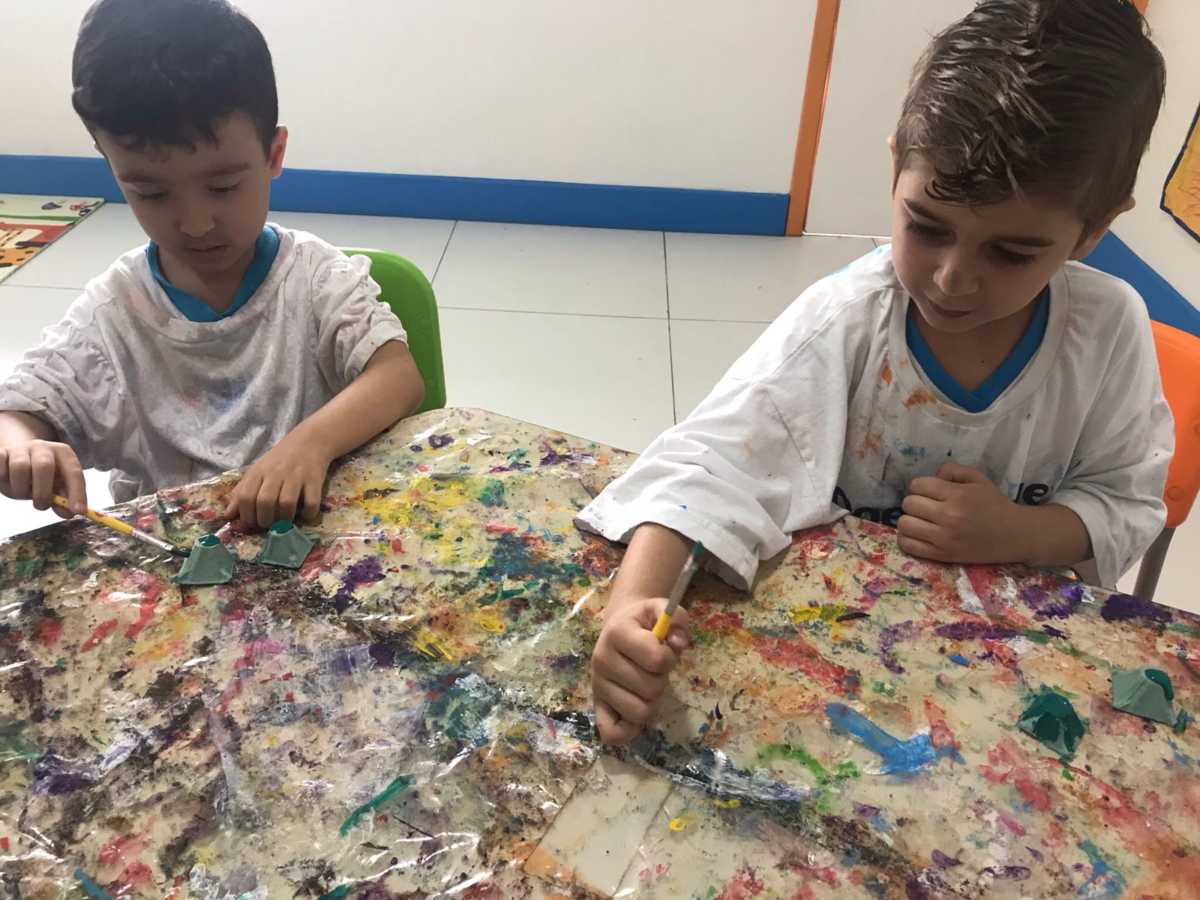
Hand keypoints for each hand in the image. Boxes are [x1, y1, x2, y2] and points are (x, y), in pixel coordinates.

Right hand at [0, 440, 85, 516]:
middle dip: (42, 492)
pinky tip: (7, 480)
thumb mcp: (55, 487)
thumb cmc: (40, 477)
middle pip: (44, 466)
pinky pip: (0, 464)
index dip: (77, 493)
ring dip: (21, 488)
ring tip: (23, 492)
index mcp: (63, 454)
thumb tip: (69, 513)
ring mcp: (21, 449)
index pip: (74, 472)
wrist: (16, 459)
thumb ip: (63, 500)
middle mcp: (43, 447)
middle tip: (41, 505)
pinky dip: (3, 477)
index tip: (78, 511)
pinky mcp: (1, 453)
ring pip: (20, 468)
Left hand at [223, 429, 332, 527]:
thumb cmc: (279, 460)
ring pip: (286, 504)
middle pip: (265, 502)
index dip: (246, 515)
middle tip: (269, 524)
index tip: (252, 523)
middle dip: (265, 520)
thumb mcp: (257, 471)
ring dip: (284, 520)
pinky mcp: (314, 480)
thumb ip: (242, 492)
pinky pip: (311, 502)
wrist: (308, 441)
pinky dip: (308, 514)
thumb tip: (227, 515)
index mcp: (258, 472)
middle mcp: (276, 473)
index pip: (245, 496)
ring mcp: (296, 476)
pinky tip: (305, 514)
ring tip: (284, 522)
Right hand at [592, 597, 689, 744]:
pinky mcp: (597, 705)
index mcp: (617, 633)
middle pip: (651, 689)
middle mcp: (601, 660)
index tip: (664, 650)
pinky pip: (611, 732)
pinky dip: (628, 731)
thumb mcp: (660, 609)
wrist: (618, 627)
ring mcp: (597, 685)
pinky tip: (635, 717)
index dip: (669, 657)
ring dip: (652, 702)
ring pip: (640, 712)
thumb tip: (680, 642)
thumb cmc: (643, 622)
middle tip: (653, 668)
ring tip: (645, 684)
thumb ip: (676, 618)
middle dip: (661, 679)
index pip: (657, 659)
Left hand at [898, 461, 1025, 564]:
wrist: (1014, 535)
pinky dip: (906, 539)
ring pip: (904, 525)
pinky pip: (908, 546)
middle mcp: (948, 516)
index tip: (929, 492)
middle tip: (926, 507)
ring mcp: (944, 538)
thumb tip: (932, 475)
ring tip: (920, 521)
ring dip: (909, 520)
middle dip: (914, 502)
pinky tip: (918, 535)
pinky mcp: (942, 555)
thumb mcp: (978, 479)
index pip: (917, 485)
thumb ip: (953, 470)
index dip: (920, 486)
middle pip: (908, 504)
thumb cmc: (994, 505)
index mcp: (957, 495)